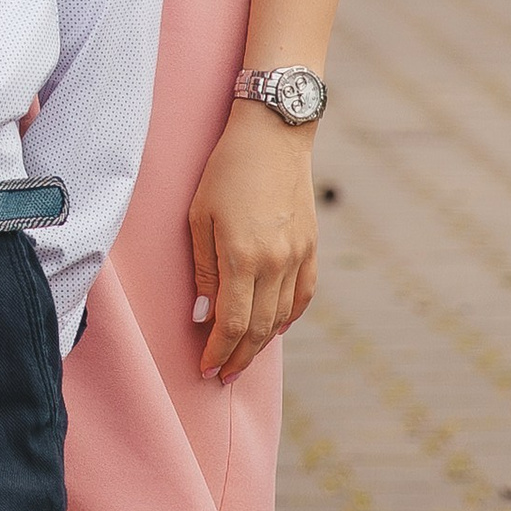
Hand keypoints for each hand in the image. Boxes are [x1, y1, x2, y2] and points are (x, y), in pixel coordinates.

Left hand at [187, 102, 318, 382]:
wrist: (272, 133)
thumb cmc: (226, 169)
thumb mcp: (199, 214)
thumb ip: (202, 268)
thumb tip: (202, 314)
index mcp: (242, 257)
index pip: (232, 324)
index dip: (218, 352)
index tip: (205, 369)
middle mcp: (274, 263)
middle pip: (258, 330)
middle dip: (239, 358)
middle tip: (222, 376)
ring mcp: (297, 256)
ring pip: (281, 318)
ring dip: (261, 344)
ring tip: (243, 358)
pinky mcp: (311, 247)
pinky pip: (303, 296)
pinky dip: (289, 318)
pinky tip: (276, 329)